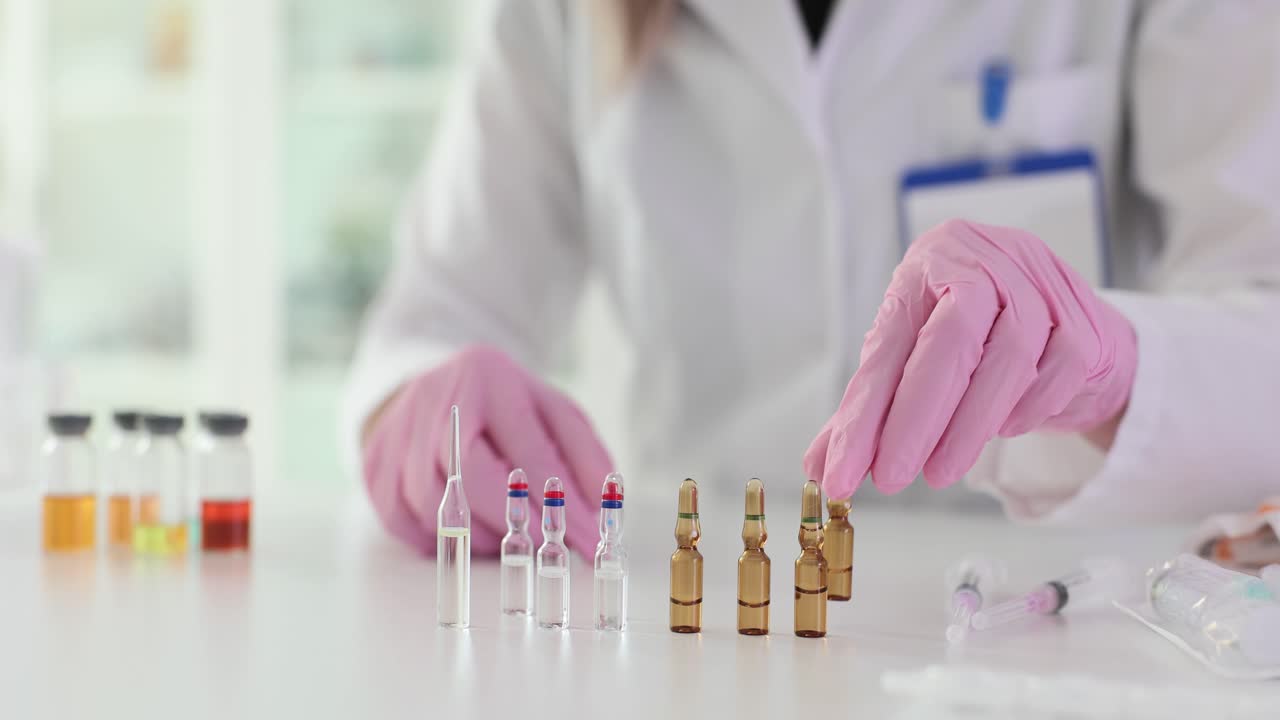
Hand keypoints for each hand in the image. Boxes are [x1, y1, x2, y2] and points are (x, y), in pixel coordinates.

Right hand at [362, 345, 612, 555]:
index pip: (528, 448)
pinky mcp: (373, 462)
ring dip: (476, 534)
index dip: (562, 501)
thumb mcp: (553, 413)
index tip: (591, 541)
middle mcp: (436, 399)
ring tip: (503, 536)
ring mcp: (397, 431)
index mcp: (489, 376)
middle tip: (541, 546)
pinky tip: (463, 532)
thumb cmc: (505, 407)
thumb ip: (584, 457)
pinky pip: (400, 519)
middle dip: (513, 522)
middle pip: (470, 476)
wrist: (434, 385)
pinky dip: (436, 539)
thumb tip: (601, 516)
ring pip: (433, 504)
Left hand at [804, 219, 1136, 497]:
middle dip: (915, 418)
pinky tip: (1003, 431)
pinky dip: (1024, 409)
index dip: (861, 416)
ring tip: (940, 471)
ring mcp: (1041, 283)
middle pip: (950, 338)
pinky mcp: (1085, 318)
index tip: (839, 473)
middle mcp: (983, 259)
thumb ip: (872, 410)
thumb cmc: (979, 344)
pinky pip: (1056, 370)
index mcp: (927, 264)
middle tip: (891, 479)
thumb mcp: (917, 361)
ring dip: (969, 425)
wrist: (1071, 332)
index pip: (888, 346)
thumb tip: (821, 466)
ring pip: (1009, 355)